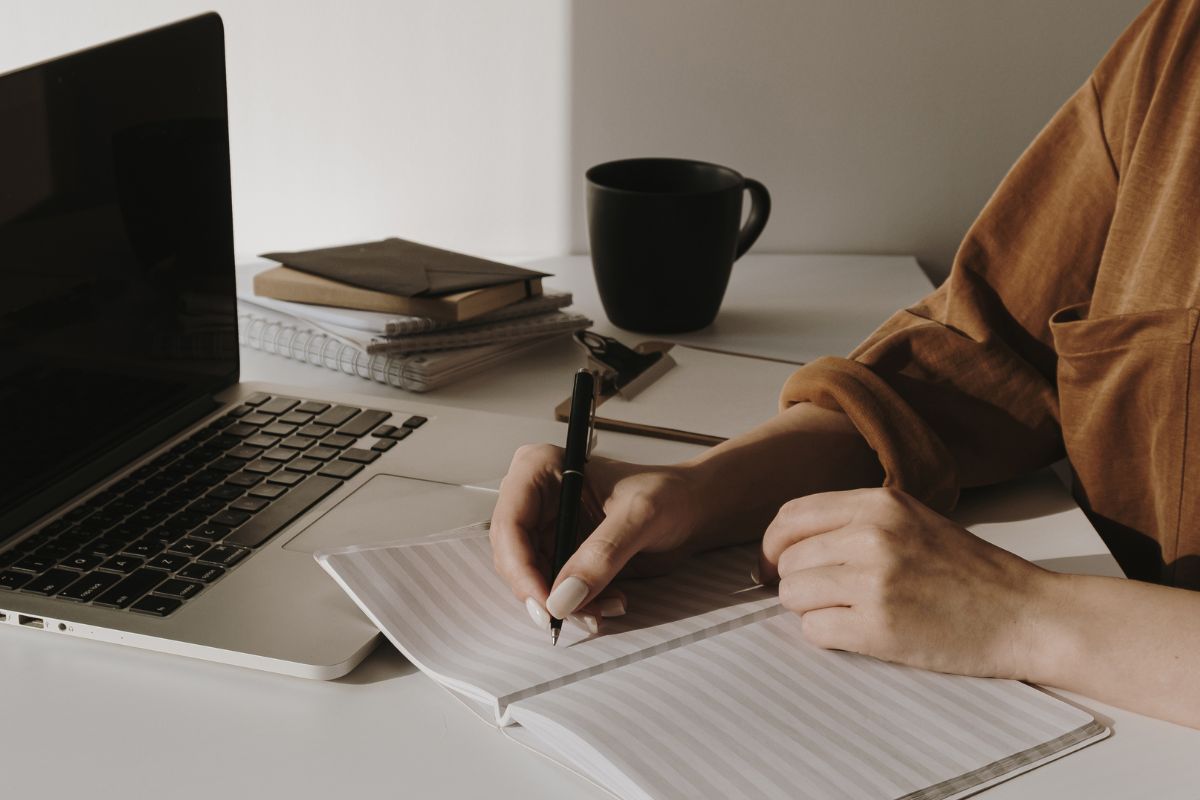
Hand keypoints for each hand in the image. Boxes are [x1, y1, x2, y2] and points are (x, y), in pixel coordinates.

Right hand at [490, 444, 703, 629]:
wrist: (692, 510)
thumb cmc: (669, 494)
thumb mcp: (640, 516)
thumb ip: (602, 554)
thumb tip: (563, 598)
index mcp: (540, 468)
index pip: (510, 524)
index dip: (521, 568)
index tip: (548, 605)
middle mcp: (534, 498)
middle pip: (513, 557)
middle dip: (544, 593)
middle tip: (576, 618)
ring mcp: (545, 528)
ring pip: (531, 580)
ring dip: (565, 604)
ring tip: (607, 607)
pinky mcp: (560, 554)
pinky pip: (554, 590)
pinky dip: (578, 605)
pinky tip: (611, 601)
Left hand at [758, 487, 1056, 679]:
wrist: (1024, 614)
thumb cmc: (968, 571)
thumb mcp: (911, 520)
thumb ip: (854, 521)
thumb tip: (787, 543)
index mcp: (878, 504)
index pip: (790, 516)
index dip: (773, 544)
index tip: (774, 563)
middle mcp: (871, 536)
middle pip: (786, 560)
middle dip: (794, 581)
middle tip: (821, 595)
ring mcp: (873, 582)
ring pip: (792, 595)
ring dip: (809, 609)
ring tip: (846, 612)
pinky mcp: (877, 628)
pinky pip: (813, 631)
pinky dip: (827, 635)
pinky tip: (857, 632)